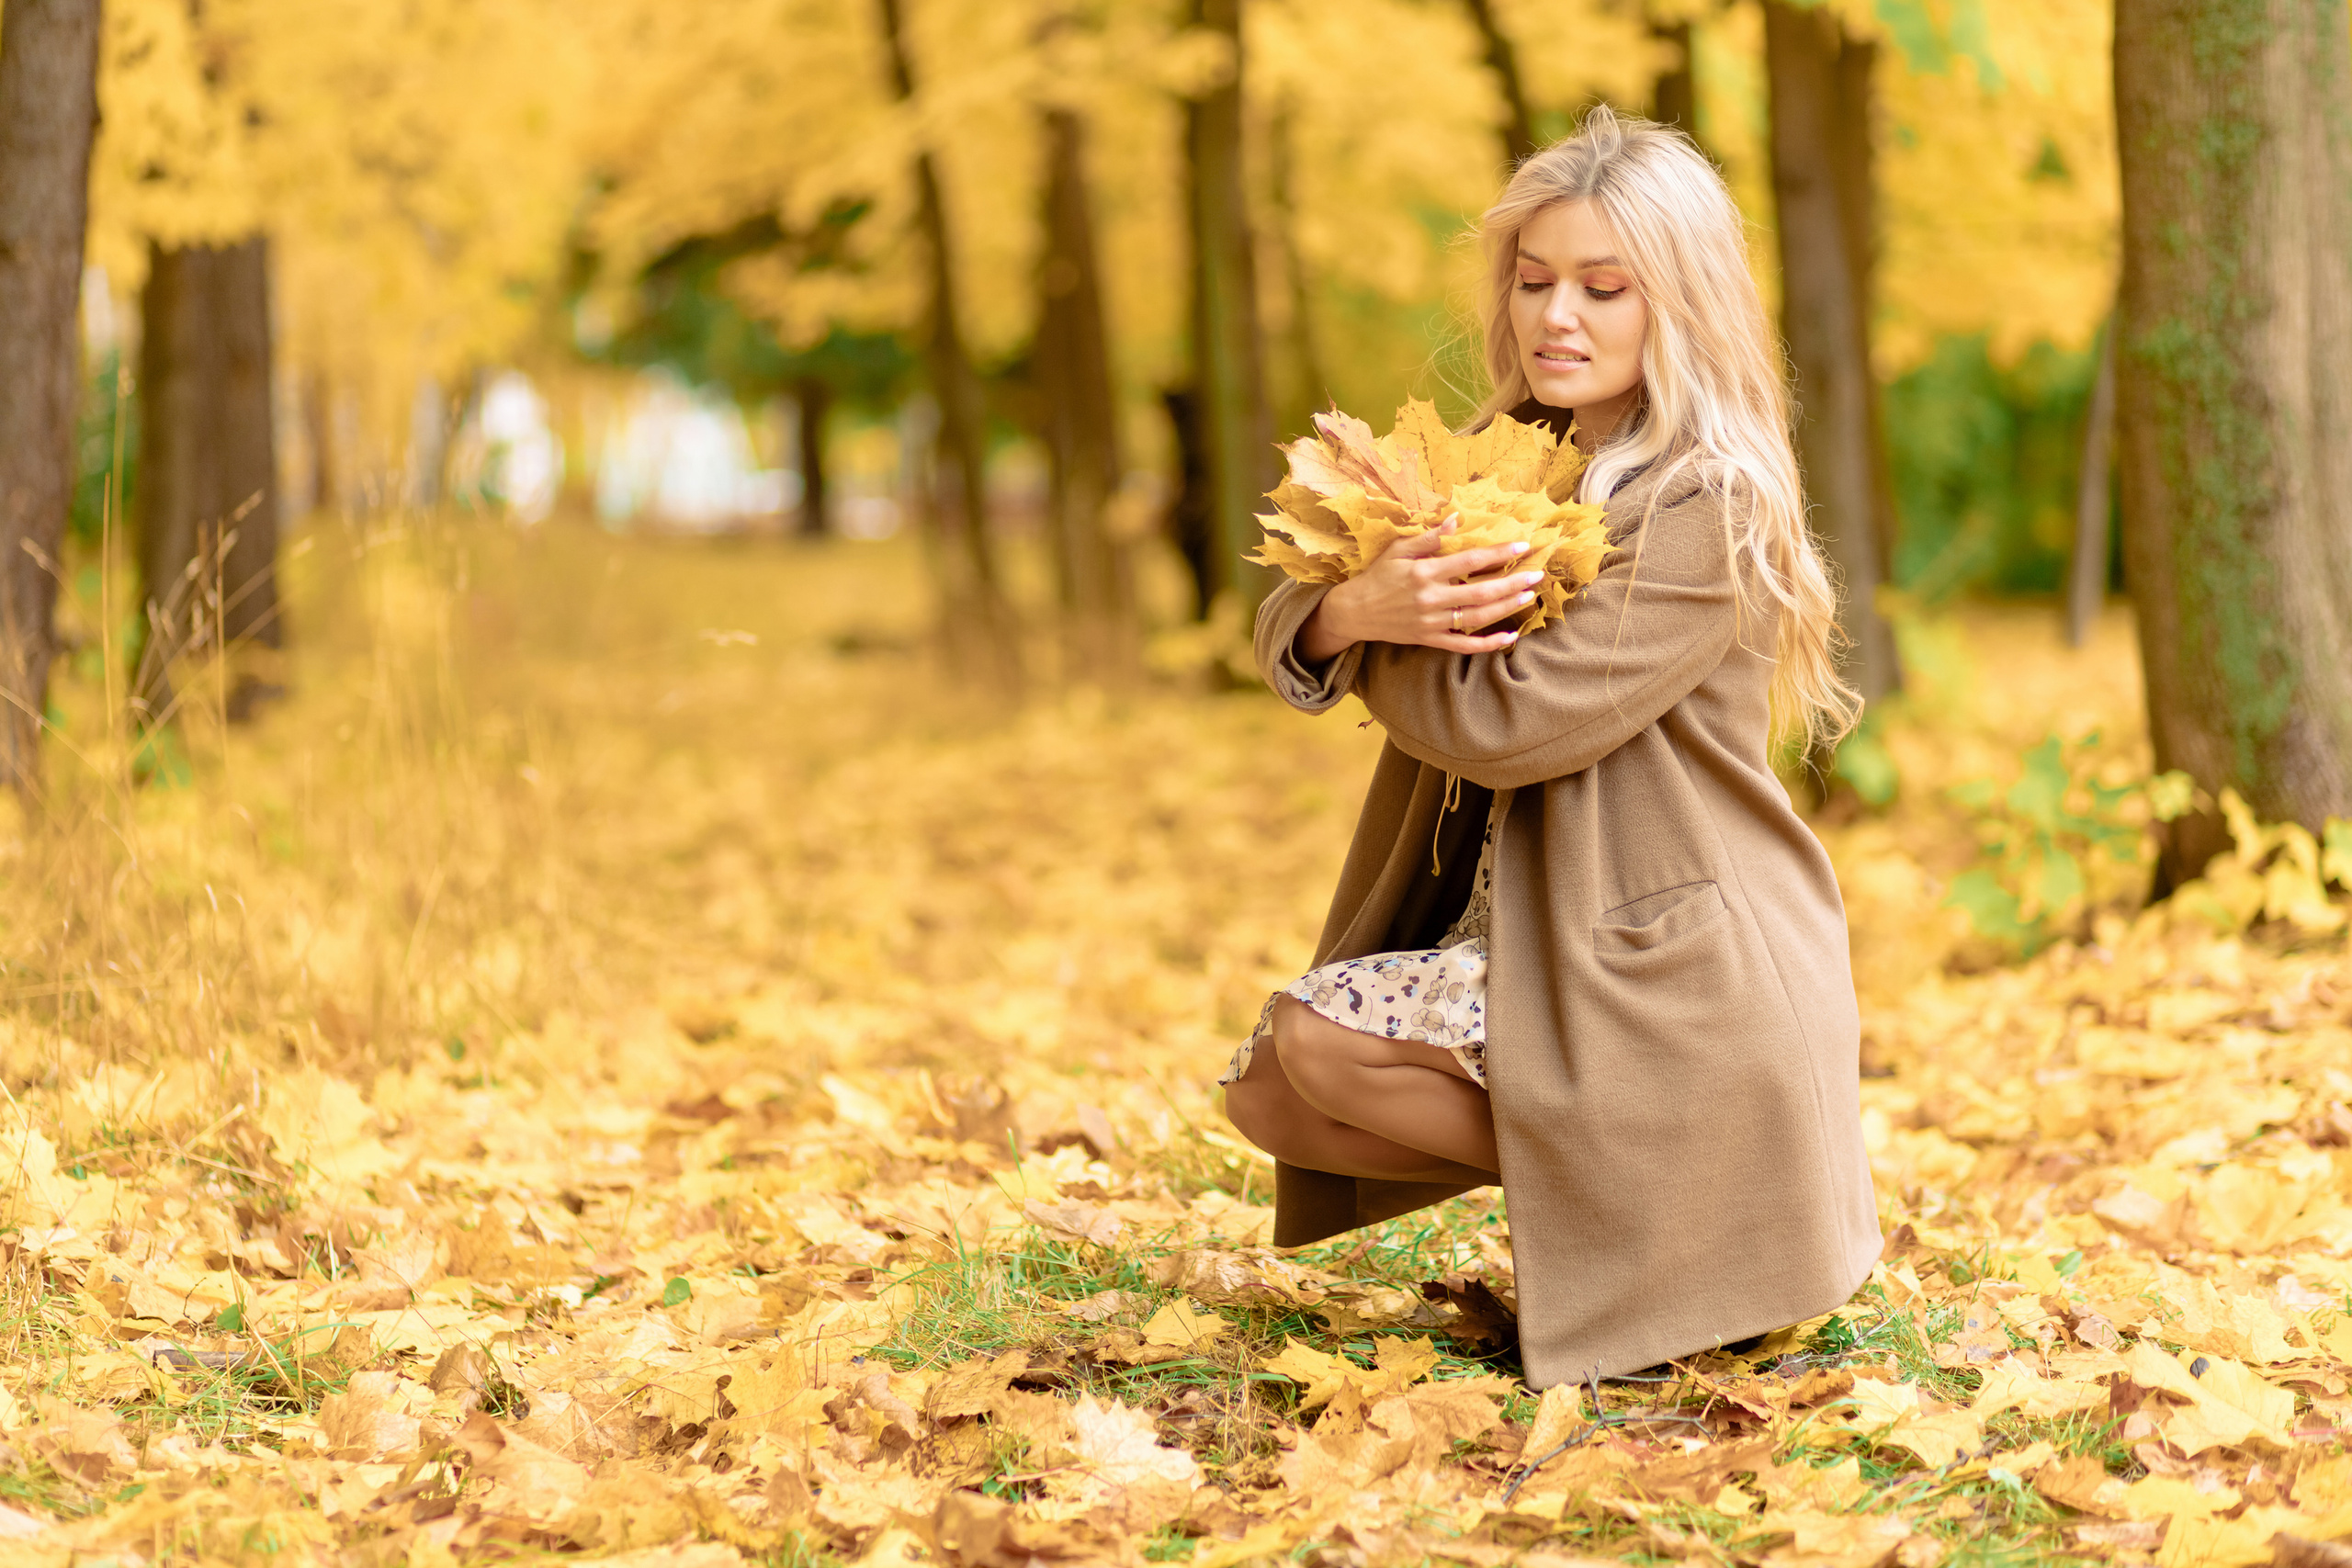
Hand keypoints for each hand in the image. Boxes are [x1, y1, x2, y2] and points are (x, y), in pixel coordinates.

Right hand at [1297, 521, 1542, 662]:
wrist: (1354, 613)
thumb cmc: (1377, 577)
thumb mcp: (1398, 550)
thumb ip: (1429, 537)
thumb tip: (1456, 519)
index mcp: (1424, 572)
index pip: (1469, 561)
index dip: (1498, 553)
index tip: (1522, 546)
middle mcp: (1431, 598)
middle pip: (1481, 591)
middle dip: (1512, 583)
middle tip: (1536, 575)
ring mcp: (1432, 622)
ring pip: (1477, 617)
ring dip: (1507, 607)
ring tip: (1529, 597)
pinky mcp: (1430, 639)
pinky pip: (1464, 644)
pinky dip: (1488, 643)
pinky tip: (1509, 637)